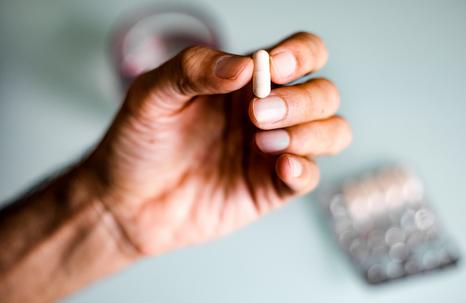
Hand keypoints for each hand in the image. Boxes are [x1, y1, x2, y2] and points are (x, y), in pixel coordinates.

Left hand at [82, 32, 351, 256]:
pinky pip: (309, 177)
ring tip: (265, 141)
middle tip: (257, 115)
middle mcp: (269, 112)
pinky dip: (304, 169)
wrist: (125, 201)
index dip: (302, 55)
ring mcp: (273, 151)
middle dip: (301, 101)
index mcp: (248, 82)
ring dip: (311, 132)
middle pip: (324, 94)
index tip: (275, 68)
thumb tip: (245, 66)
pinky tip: (280, 166)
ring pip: (332, 132)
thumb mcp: (153, 93)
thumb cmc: (140, 141)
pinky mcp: (271, 188)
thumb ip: (194, 69)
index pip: (303, 55)